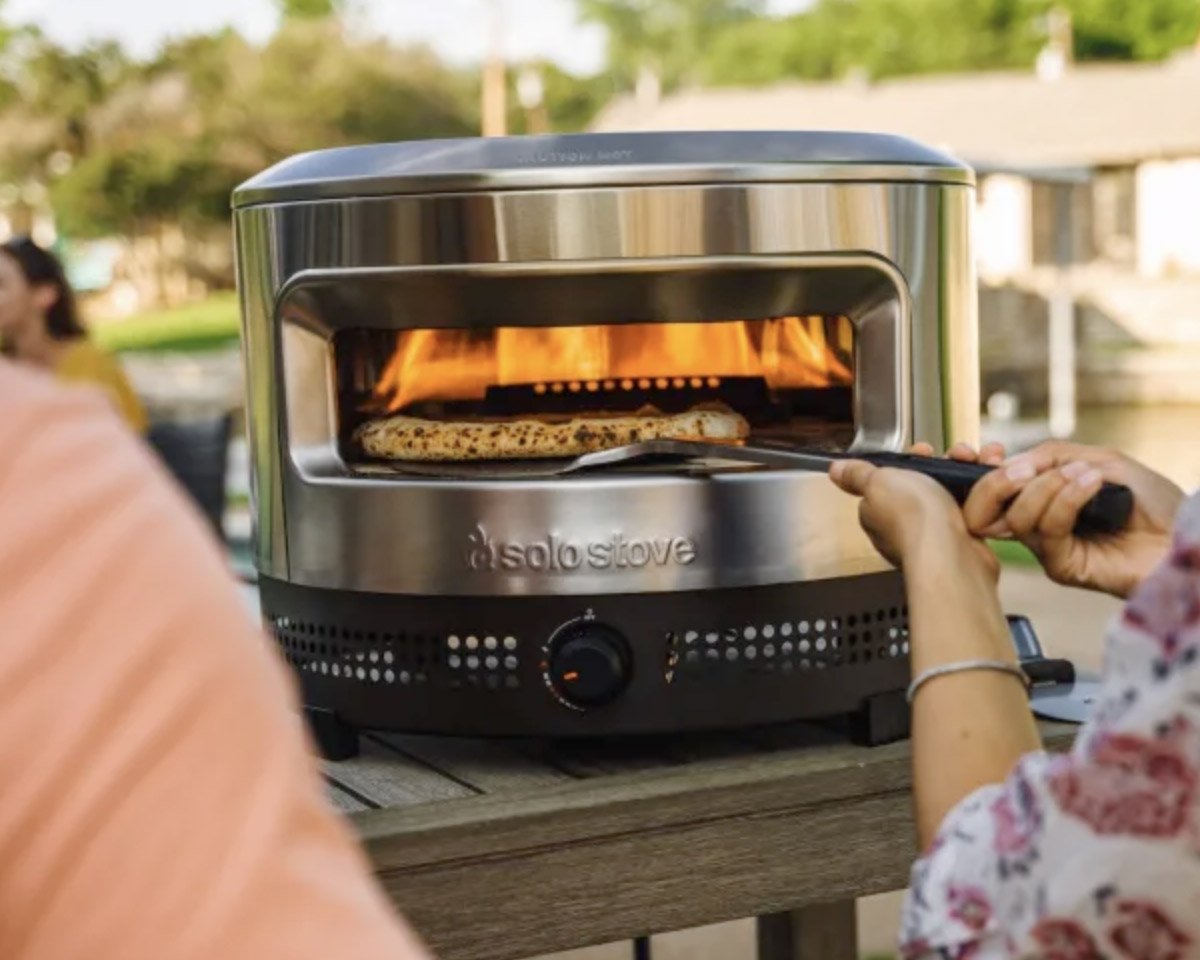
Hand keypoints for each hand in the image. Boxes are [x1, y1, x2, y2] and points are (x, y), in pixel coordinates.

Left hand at [829, 459, 998, 578]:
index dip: (907, 462)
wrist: (950, 551)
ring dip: (961, 476)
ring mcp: (932, 533)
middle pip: (921, 484)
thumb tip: (836, 470)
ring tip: (972, 464)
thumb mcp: (878, 481)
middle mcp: (902, 525)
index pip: (887, 480)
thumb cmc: (912, 519)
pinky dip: (979, 496)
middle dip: (939, 465)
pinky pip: (969, 510)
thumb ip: (858, 474)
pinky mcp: (959, 540)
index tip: (922, 451)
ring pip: (948, 494)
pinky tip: (982, 489)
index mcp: (876, 510)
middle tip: (952, 457)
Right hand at [959, 441, 1183, 597]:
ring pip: (1015, 518)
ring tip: (1083, 475)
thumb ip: (1051, 456)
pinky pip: (1047, 531)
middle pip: (982, 511)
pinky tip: (1091, 485)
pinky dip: (1067, 500)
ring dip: (1047, 488)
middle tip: (1021, 471)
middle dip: (994, 485)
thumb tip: (1009, 464)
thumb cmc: (1153, 501)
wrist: (1186, 534)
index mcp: (1038, 498)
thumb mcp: (1099, 460)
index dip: (978, 470)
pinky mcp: (1062, 567)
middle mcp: (1036, 524)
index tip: (985, 451)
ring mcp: (1047, 547)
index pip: (988, 490)